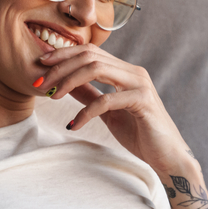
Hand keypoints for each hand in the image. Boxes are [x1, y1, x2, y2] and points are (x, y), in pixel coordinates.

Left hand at [36, 44, 189, 172]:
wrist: (167, 156)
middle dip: (60, 68)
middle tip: (40, 84)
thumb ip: (90, 95)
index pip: (90, 52)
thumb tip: (67, 85)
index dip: (63, 55)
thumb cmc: (140, 134)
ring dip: (69, 82)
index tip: (40, 65)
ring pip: (96, 69)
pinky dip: (85, 112)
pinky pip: (106, 100)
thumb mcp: (108, 112)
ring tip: (53, 97)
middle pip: (89, 56)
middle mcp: (134, 72)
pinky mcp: (142, 102)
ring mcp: (140, 85)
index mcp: (126, 71)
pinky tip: (73, 124)